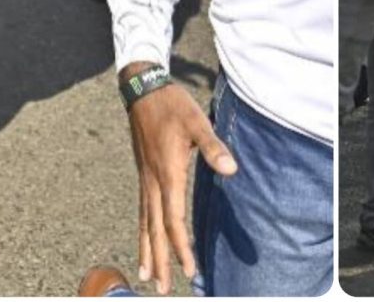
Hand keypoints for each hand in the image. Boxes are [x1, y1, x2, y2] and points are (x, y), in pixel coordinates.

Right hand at [126, 74, 237, 293]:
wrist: (143, 91)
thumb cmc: (172, 106)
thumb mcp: (196, 122)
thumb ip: (214, 147)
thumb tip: (231, 169)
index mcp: (168, 174)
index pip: (174, 220)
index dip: (182, 246)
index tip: (189, 268)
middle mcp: (153, 183)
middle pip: (155, 230)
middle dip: (160, 261)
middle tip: (162, 290)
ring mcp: (146, 181)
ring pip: (145, 225)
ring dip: (147, 253)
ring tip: (146, 278)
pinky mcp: (144, 177)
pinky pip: (143, 213)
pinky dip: (143, 234)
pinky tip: (144, 245)